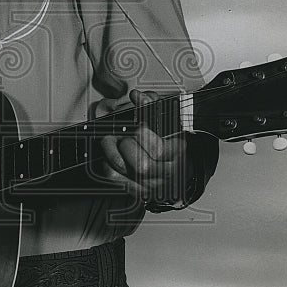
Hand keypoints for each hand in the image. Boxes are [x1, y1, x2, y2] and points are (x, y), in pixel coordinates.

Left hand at [98, 89, 186, 205]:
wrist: (178, 165)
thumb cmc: (170, 140)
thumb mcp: (166, 119)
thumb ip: (152, 105)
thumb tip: (137, 96)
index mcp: (177, 153)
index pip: (159, 150)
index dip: (144, 137)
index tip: (137, 126)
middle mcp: (166, 173)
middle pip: (143, 166)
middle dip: (128, 146)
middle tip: (124, 135)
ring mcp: (152, 185)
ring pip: (127, 173)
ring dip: (112, 153)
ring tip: (112, 141)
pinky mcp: (139, 191)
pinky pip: (116, 179)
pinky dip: (108, 164)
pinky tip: (111, 155)